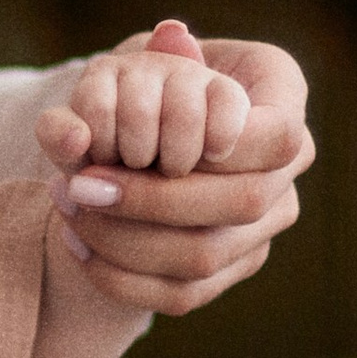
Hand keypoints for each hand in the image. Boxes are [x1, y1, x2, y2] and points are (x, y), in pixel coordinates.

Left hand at [35, 20, 310, 319]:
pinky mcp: (231, 270)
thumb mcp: (140, 62)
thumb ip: (137, 63)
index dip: (215, 147)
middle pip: (242, 204)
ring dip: (124, 240)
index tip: (137, 148)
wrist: (145, 129)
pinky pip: (181, 295)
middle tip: (79, 186)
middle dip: (151, 200)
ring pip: (205, 256)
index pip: (277, 138)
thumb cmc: (147, 81)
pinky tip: (75, 245)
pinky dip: (120, 277)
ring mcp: (265, 227)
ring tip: (68, 207)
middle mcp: (288, 170)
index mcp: (284, 98)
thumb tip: (146, 63)